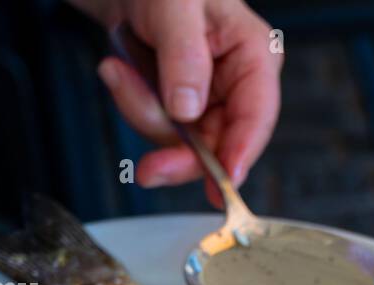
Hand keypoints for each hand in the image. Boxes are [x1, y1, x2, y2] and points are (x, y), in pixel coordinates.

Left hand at [85, 0, 282, 201]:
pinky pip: (159, 131)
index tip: (225, 179)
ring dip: (142, 113)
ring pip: (183, 144)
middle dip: (177, 151)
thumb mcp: (174, 4)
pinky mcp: (183, 111)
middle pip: (219, 143)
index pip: (257, 114)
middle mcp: (237, 86)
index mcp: (254, 55)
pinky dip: (133, 107)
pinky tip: (119, 74)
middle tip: (148, 170)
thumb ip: (183, 53)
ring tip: (116, 70)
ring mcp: (210, 102)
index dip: (243, 151)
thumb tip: (188, 109)